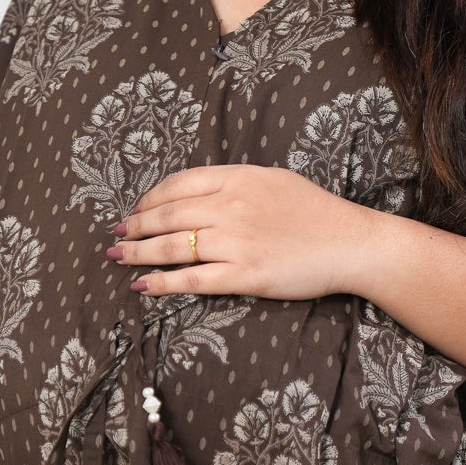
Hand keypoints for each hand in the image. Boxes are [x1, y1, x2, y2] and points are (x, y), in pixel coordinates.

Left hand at [105, 164, 378, 299]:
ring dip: (137, 253)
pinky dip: (162, 283)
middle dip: (134, 225)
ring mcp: (236, 242)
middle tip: (116, 233)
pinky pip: (192, 280)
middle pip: (167, 215)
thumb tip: (199, 192)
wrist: (350, 242)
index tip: (136, 208)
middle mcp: (231, 206)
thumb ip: (236, 181)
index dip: (149, 198)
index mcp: (238, 178)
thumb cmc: (316, 211)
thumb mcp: (274, 179)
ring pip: (172, 247)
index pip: (179, 184)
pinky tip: (142, 286)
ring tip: (117, 257)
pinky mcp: (244, 275)